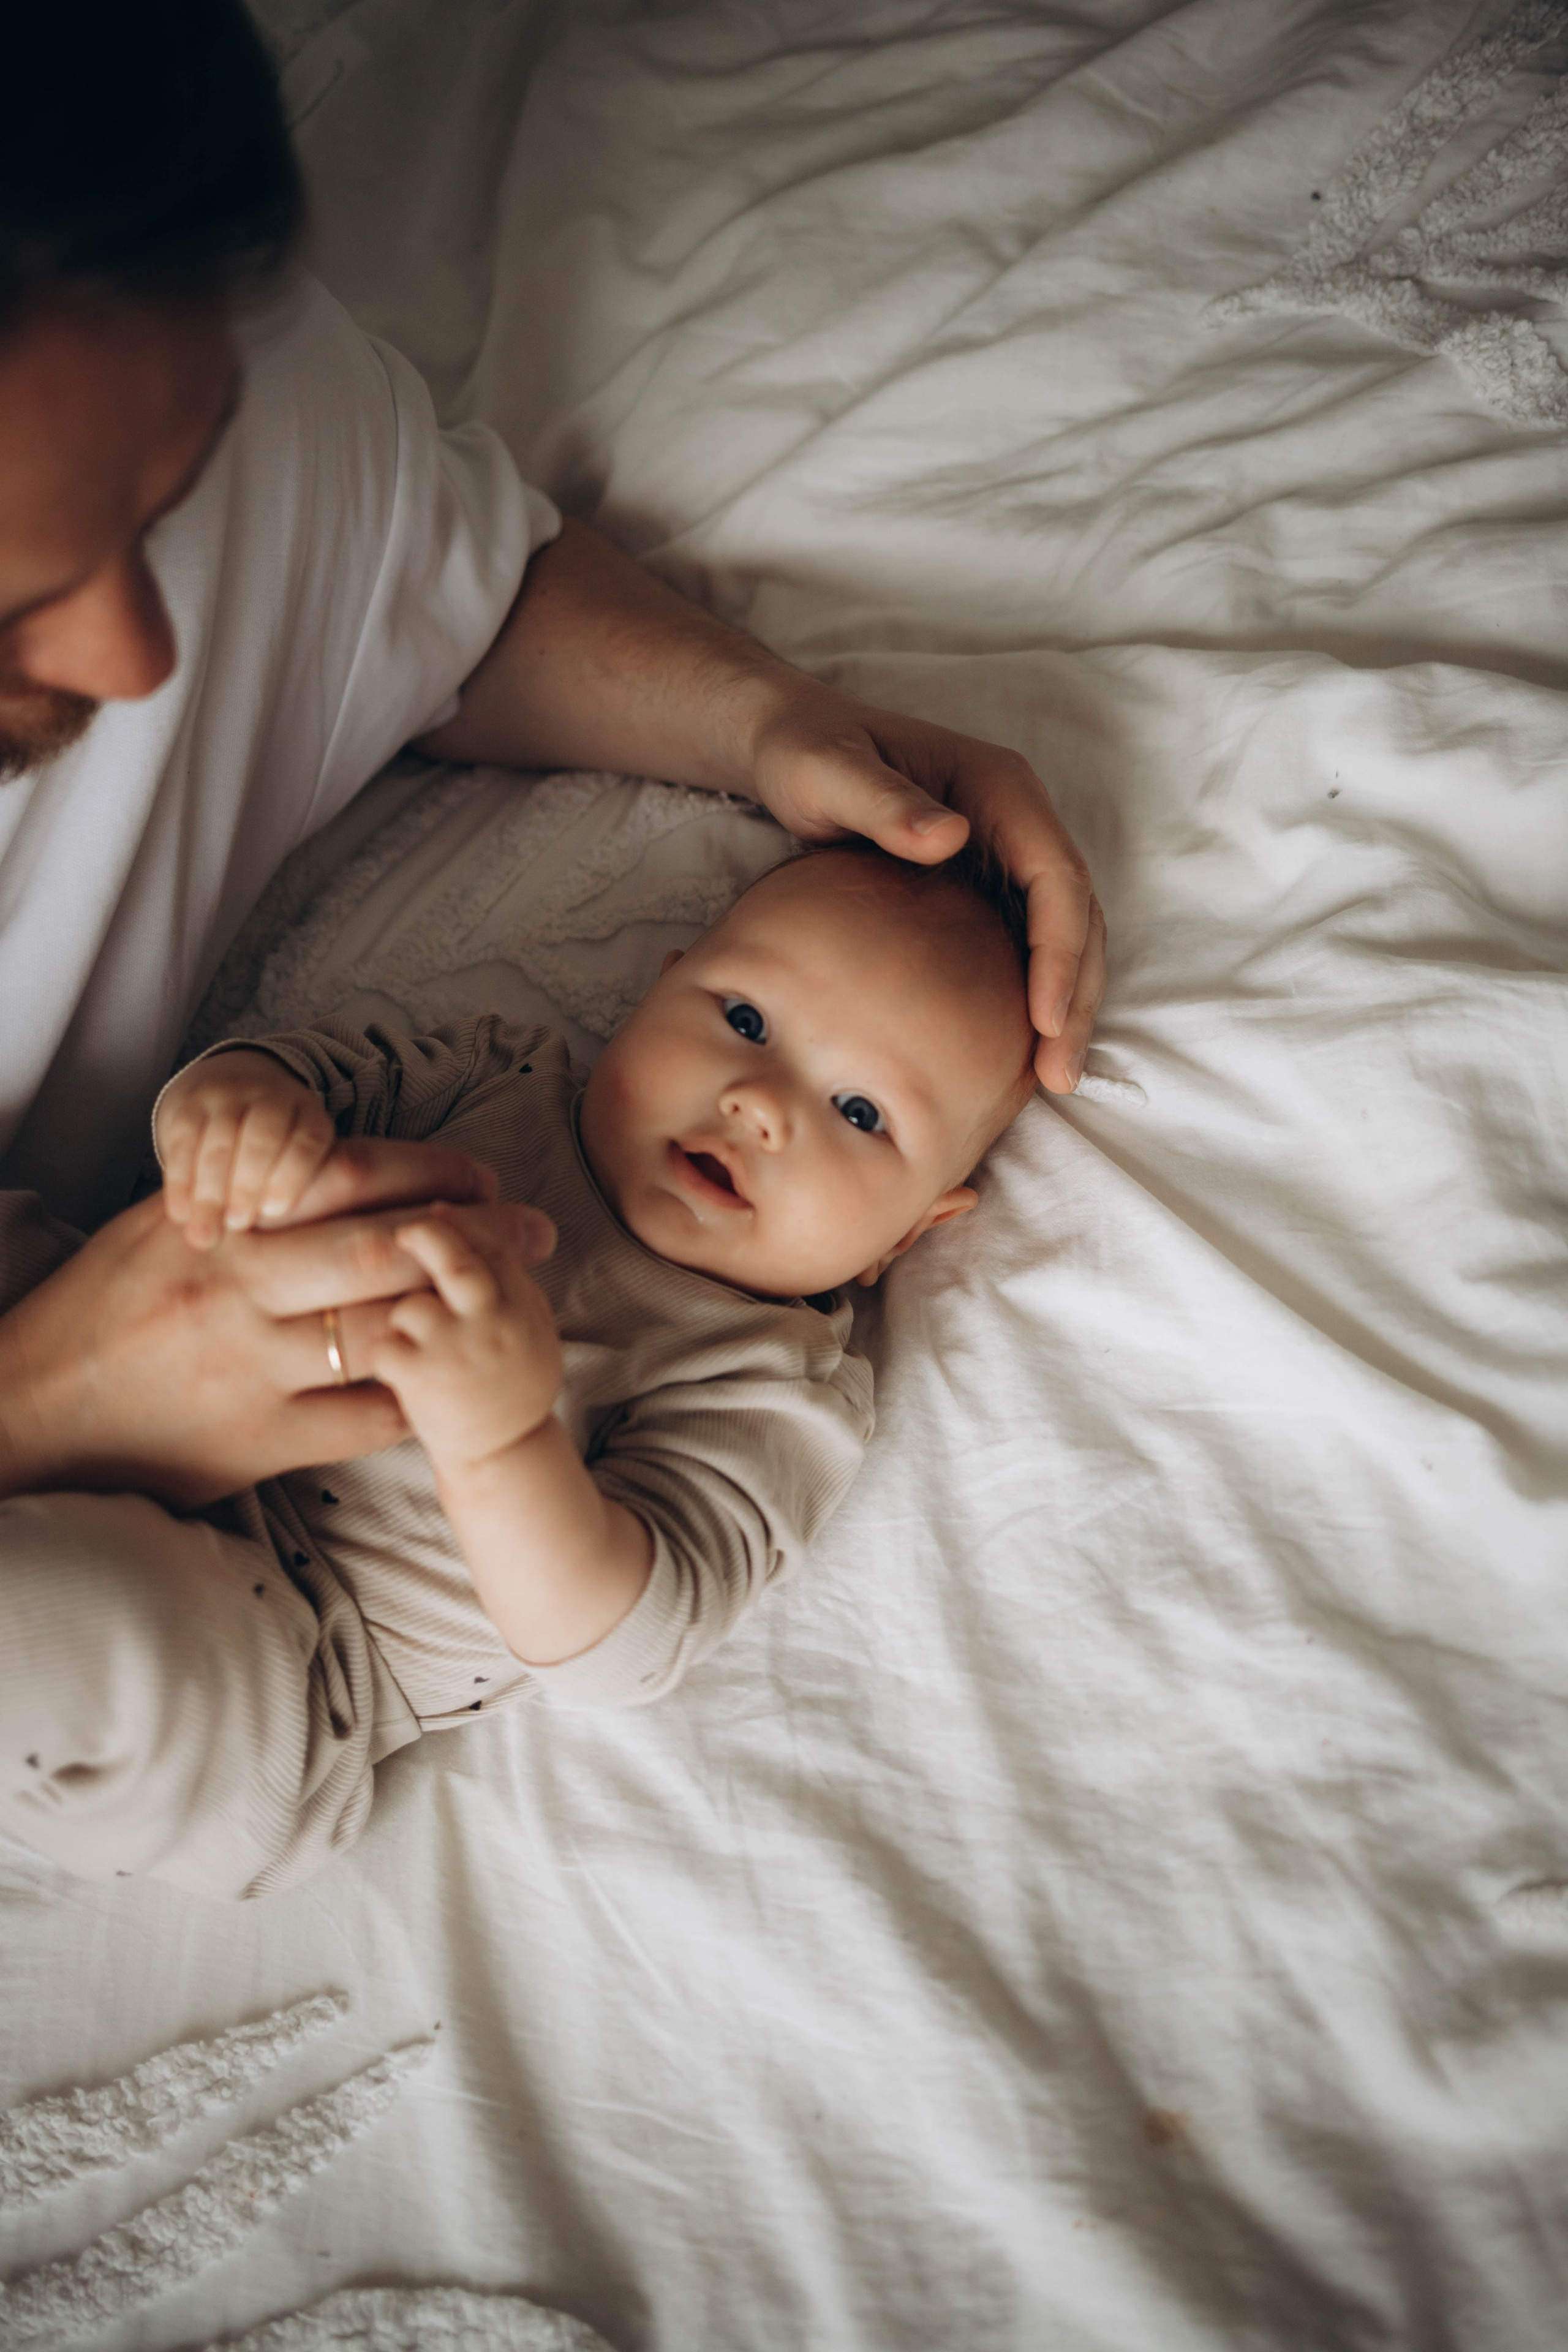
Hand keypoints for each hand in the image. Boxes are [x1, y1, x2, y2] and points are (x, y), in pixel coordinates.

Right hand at [0, 1161, 548, 1507]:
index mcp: (218, 1224)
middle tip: (536, 1232)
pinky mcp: (257, 1441)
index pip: (342, 1178)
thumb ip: (247, 1203)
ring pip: (386, 1333)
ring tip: (515, 1302)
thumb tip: (342, 1169)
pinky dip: (415, 1399)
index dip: (427, 1174)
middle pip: (383, 1250)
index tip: (481, 1178)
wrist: (31, 1414)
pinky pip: (366, 1419)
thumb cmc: (101, 1314)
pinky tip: (446, 1384)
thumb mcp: (161, 1230)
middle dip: (474, 1237)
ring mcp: (249, 1368)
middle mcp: (236, 1287)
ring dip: (462, 1317)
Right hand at [157, 1050, 337, 1247]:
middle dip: (248, 1183)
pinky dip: (180, 1181)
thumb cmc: (275, 1147)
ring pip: (218, 1142)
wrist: (229, 1088)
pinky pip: (183, 1141)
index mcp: (308, 1115)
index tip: (276, 1211)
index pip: (307, 1139)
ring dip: (211, 1192)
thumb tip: (314, 1252)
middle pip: (262, 1136)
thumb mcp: (300, 1158)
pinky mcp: (188, 1105)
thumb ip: (312, 1194)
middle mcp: (271, 1098)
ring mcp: (228, 1097)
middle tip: (239, 1225)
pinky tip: (180, 1214)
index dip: (293, 1172)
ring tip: (205, 1236)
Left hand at [369, 1203, 563, 1472]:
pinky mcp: (421, 1378)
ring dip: (402, 1320)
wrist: (505, 1454)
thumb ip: (506, 1276)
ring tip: (418, 1348)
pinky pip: (384, 1344)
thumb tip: (462, 1214)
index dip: (459, 1223)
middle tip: (404, 1233)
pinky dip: (385, 1355)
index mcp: (521, 1305)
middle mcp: (493, 1322)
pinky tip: (401, 1375)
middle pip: (455, 1260)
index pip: (489, 1247)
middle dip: (427, 1237)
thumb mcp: (531, 1326)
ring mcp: (457, 1349)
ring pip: (409, 1306)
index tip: (434, 1209)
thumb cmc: (510, 1385)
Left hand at [746, 683, 1104, 1093]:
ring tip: (1052, 1079)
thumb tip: (951, 839)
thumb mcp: (827, 770)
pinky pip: (1026, 944)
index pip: (1055, 876)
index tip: (1042, 1019)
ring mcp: (1005, 853)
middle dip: (1074, 995)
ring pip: (1063, 935)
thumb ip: (881, 801)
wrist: (788, 744)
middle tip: (1058, 1076)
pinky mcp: (984, 885)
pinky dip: (1033, 995)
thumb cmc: (803, 752)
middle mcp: (1016, 819)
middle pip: (1076, 914)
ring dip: (1064, 1005)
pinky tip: (1017, 1051)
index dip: (1059, 951)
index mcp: (999, 787)